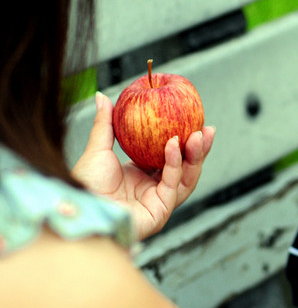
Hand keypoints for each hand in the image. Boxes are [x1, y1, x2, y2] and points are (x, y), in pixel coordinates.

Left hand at [71, 91, 214, 240]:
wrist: (79, 209)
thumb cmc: (84, 185)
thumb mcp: (97, 149)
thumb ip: (105, 124)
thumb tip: (102, 97)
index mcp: (141, 177)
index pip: (170, 158)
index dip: (184, 141)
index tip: (193, 122)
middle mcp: (153, 190)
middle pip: (185, 168)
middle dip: (199, 149)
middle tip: (206, 128)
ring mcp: (158, 201)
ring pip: (186, 177)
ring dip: (195, 155)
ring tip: (198, 134)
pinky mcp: (160, 211)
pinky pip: (173, 183)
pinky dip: (175, 162)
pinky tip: (174, 144)